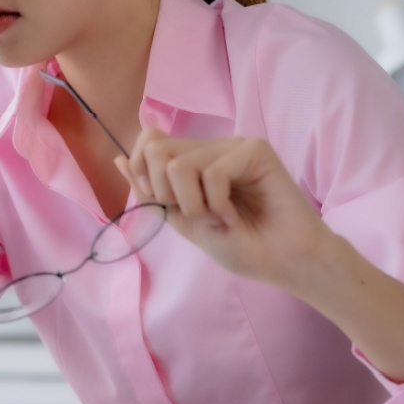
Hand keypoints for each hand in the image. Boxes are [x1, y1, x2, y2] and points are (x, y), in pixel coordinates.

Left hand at [115, 131, 338, 293]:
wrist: (284, 263)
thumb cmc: (242, 246)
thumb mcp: (184, 221)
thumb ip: (153, 192)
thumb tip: (120, 158)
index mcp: (193, 160)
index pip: (148, 140)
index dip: (144, 173)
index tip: (166, 204)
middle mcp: (211, 147)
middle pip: (156, 149)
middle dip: (167, 194)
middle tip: (198, 214)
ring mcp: (233, 146)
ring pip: (180, 165)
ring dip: (195, 205)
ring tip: (222, 217)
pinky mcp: (255, 150)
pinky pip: (213, 173)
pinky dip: (219, 205)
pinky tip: (238, 215)